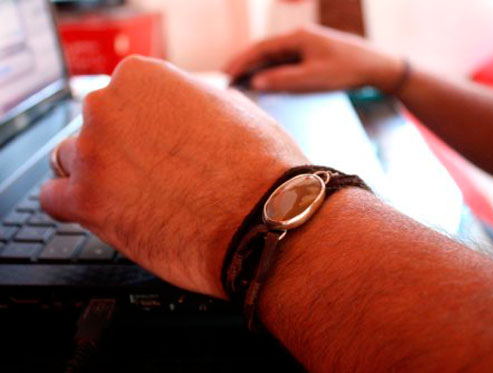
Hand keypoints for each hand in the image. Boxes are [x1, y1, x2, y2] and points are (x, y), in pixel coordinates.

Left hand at [40, 56, 307, 297]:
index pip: (120, 99)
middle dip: (119, 151)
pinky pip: (55, 198)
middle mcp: (109, 106)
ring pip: (75, 162)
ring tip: (138, 198)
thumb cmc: (257, 166)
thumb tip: (177, 109)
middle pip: (95, 129)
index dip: (140, 127)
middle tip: (151, 175)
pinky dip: (76, 205)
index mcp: (142, 77)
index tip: (151, 145)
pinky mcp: (86, 201)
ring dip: (100, 178)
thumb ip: (186, 101)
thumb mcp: (228, 107)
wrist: (264, 219)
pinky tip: (106, 212)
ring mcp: (94, 153)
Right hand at [225, 25, 402, 91]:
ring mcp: (304, 46)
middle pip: (264, 51)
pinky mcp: (311, 55)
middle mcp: (298, 38)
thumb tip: (256, 83)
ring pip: (273, 57)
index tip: (226, 75)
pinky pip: (284, 62)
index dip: (241, 62)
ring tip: (239, 82)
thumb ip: (283, 80)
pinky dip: (271, 72)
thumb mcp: (313, 78)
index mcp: (296, 38)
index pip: (260, 49)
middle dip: (244, 64)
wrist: (375, 66)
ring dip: (256, 69)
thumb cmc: (346, 70)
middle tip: (226, 79)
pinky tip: (264, 82)